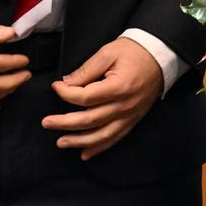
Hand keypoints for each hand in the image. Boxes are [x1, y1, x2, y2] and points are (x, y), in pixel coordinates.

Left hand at [43, 36, 164, 159]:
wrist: (160, 57)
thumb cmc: (133, 52)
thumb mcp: (108, 53)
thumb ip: (86, 70)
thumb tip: (66, 83)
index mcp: (118, 87)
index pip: (85, 98)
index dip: (66, 94)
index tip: (56, 86)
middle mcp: (124, 105)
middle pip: (90, 120)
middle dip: (65, 123)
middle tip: (46, 122)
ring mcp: (129, 115)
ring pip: (101, 135)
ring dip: (79, 141)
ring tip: (60, 142)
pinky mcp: (133, 120)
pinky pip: (115, 138)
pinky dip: (99, 148)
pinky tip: (85, 153)